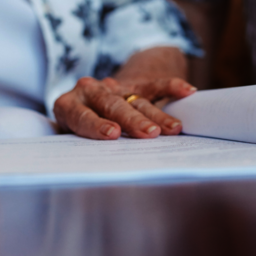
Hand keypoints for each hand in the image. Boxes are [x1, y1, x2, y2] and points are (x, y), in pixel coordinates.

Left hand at [54, 76, 197, 138]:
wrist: (88, 99)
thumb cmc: (77, 129)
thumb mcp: (69, 137)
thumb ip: (78, 147)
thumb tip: (91, 170)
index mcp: (68, 105)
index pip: (82, 115)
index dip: (96, 125)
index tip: (112, 134)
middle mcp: (89, 91)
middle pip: (112, 105)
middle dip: (132, 120)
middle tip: (149, 134)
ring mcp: (113, 86)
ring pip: (136, 99)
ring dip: (156, 115)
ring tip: (174, 129)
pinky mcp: (134, 84)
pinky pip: (154, 85)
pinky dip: (171, 87)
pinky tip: (187, 91)